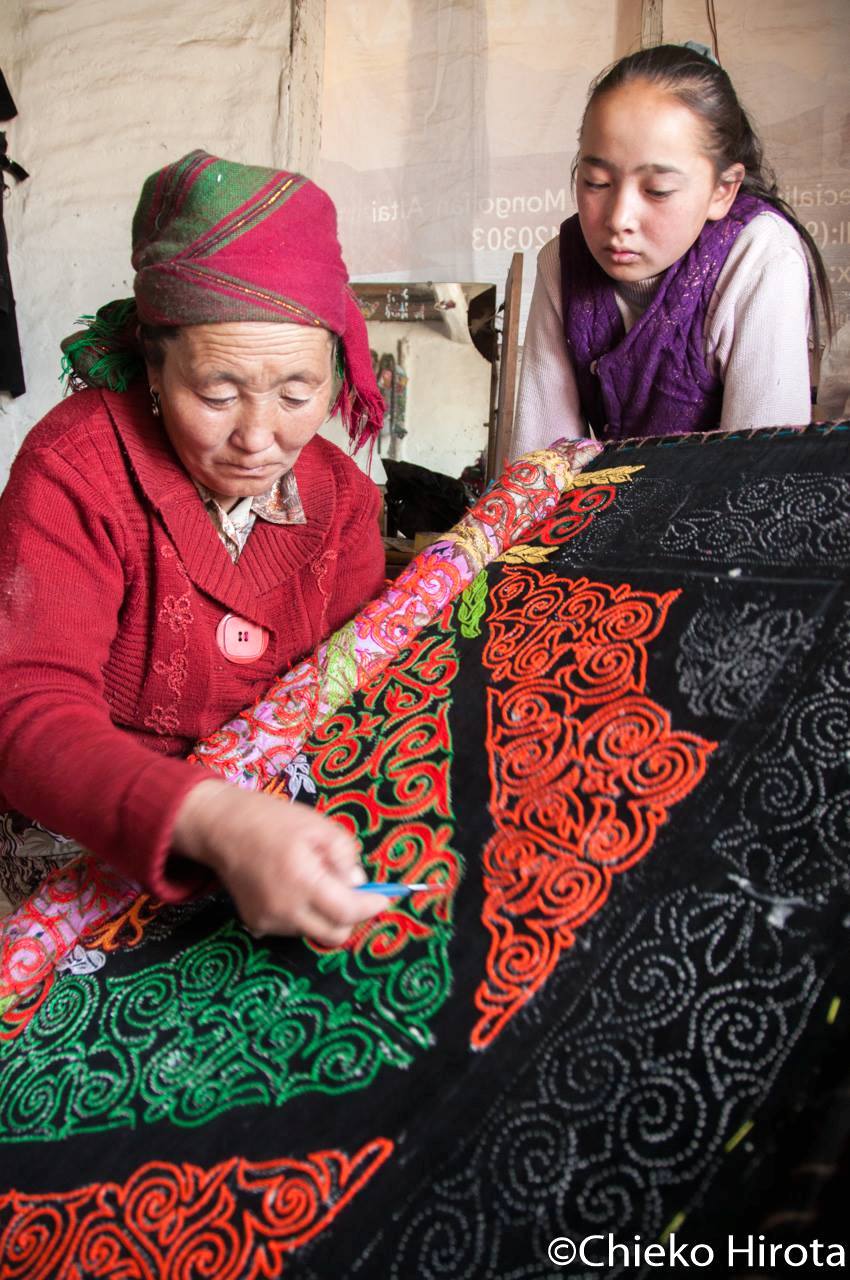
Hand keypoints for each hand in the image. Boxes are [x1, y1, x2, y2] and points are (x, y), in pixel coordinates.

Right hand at [172, 777, 386, 945]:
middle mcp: (284, 909)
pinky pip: (293, 928)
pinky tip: (294, 888)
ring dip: (325, 913)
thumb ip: (345, 855)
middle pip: (334, 934)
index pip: (347, 912)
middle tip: (354, 891)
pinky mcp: (256, 923)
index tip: (385, 896)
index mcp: (302, 880)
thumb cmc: (273, 821)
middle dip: (351, 916)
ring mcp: (268, 920)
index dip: (372, 907)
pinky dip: (303, 914)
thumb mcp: (319, 825)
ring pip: (314, 931)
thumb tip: (358, 883)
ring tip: (315, 879)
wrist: (223, 829)